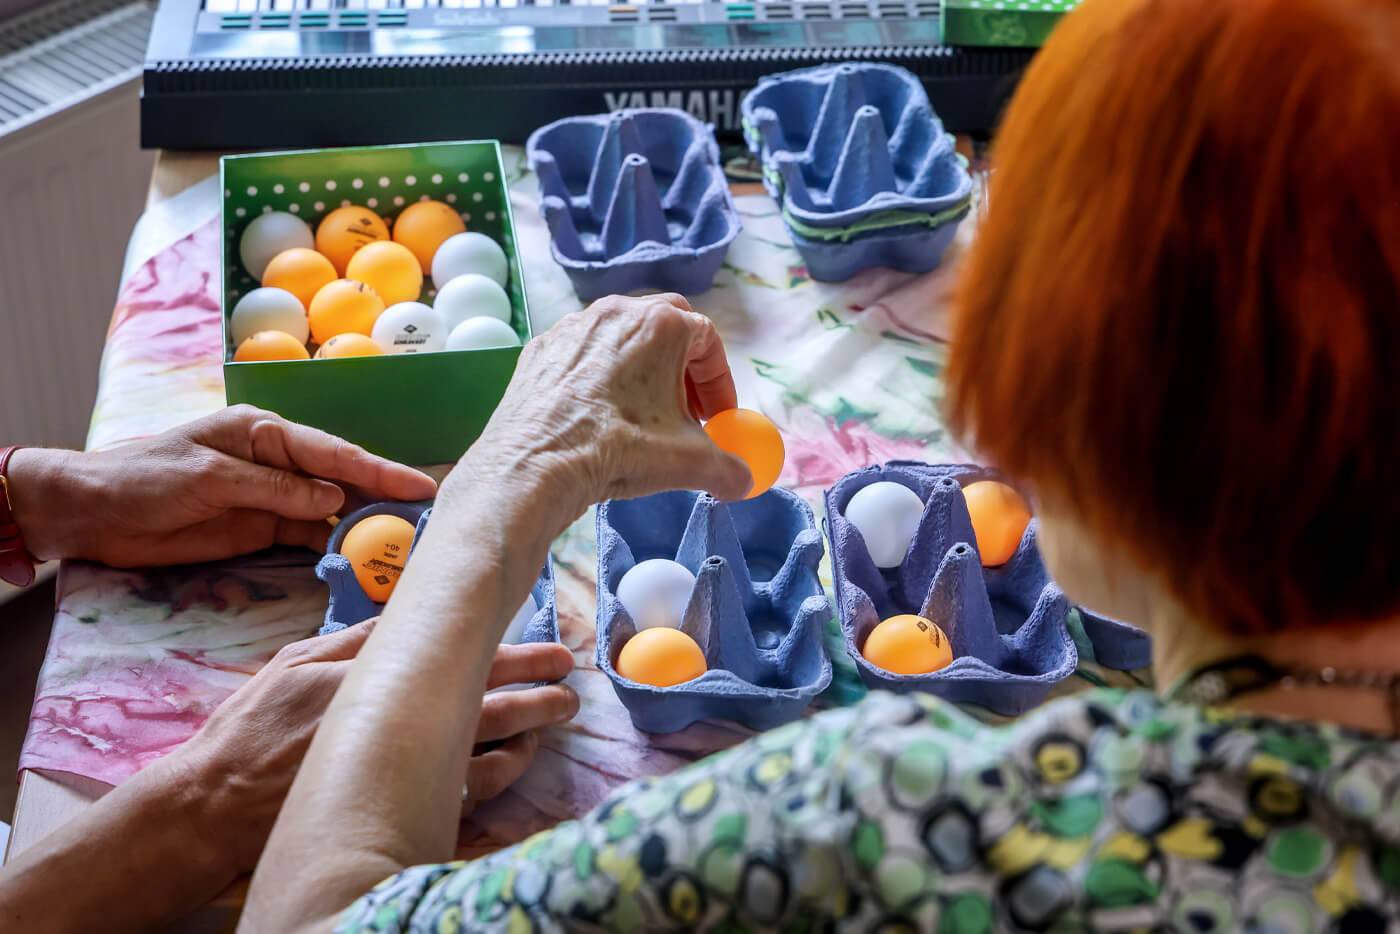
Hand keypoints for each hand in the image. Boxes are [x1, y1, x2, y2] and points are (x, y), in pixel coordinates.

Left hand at [8, 405, 436, 565]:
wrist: (94, 512)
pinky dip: (340, 546)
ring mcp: (273, 497)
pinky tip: (367, 557)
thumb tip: (332, 499)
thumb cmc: (144, 479)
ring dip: (369, 525)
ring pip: (334, 510)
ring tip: (410, 542)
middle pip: (344, 479)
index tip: (421, 487)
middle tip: (431, 519)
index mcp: (266, 433)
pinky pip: (312, 536)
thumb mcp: (209, 479)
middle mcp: (278, 461)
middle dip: (386, 497)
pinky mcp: (263, 529)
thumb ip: (274, 489)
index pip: (334, 453)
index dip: (381, 471)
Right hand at [181, 628, 575, 874]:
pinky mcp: (395, 812)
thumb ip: (351, 642)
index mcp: (362, 677)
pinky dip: (498, 776)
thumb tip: (406, 616)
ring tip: (558, 713)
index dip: (499, 643)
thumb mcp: (291, 665)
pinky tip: (519, 760)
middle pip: (476, 698)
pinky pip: (464, 796)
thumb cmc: (247, 732)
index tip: (537, 636)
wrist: (210, 808)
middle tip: (567, 671)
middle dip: (530, 682)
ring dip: (527, 729)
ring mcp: (393, 772)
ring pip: (482, 748)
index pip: (445, 651)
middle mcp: (386, 722)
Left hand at [446, 294, 752, 524]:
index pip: (709, 342)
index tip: (718, 419)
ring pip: (622, 338)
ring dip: (641, 371)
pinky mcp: (541, 348)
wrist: (534, 466)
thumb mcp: (690, 464)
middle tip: (685, 411)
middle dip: (684, 368)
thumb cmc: (617, 450)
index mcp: (661, 325)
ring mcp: (574, 327)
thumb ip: (729, 470)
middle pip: (667, 327)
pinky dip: (599, 378)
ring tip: (641, 416)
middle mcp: (617, 312)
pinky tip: (597, 417)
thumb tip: (743, 482)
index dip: (719, 384)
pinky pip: (582, 355)